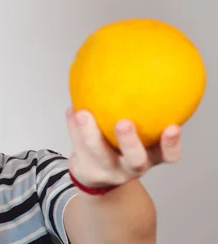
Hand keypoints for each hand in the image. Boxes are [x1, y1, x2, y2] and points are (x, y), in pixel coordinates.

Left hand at [65, 107, 181, 187]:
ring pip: (98, 154)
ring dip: (89, 133)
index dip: (171, 143)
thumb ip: (143, 112)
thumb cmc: (120, 147)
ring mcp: (107, 170)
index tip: (172, 126)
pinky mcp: (86, 170)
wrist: (95, 176)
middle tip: (123, 122)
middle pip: (135, 160)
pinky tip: (71, 110)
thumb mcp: (138, 135)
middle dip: (129, 142)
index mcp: (150, 157)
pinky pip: (77, 146)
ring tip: (82, 112)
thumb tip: (138, 67)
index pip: (169, 155)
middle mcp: (131, 167)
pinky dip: (73, 127)